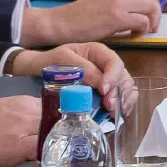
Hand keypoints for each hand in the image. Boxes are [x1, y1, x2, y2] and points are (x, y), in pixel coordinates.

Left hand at [11, 42, 133, 114]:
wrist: (40, 68)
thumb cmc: (52, 61)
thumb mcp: (63, 60)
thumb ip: (82, 69)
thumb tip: (100, 84)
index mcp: (98, 52)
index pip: (114, 62)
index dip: (113, 77)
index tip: (104, 91)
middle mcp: (106, 65)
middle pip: (123, 77)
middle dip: (119, 92)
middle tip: (109, 106)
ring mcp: (108, 79)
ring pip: (126, 88)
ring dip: (123, 101)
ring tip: (114, 113)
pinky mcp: (105, 92)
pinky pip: (121, 98)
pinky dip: (122, 107)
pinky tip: (116, 115)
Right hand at [22, 0, 162, 44]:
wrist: (63, 23)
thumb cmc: (82, 16)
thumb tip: (143, 8)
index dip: (151, 3)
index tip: (147, 16)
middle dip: (155, 13)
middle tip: (149, 27)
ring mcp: (118, 2)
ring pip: (152, 7)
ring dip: (152, 22)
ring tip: (142, 31)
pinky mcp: (117, 17)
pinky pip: (143, 21)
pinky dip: (143, 30)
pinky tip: (133, 35)